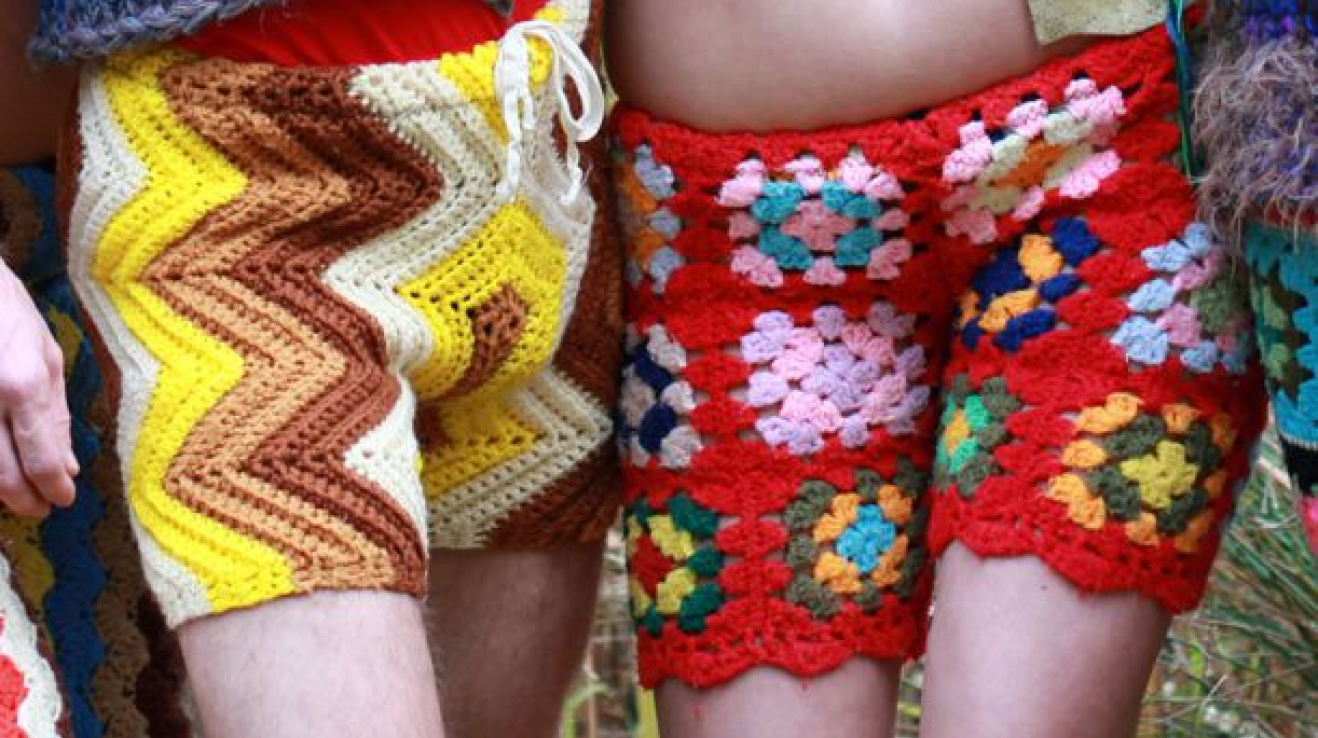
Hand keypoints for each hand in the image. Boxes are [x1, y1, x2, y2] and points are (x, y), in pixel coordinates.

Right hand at [0, 261, 75, 516]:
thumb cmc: (7, 315)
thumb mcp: (46, 356)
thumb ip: (55, 414)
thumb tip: (69, 466)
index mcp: (23, 385)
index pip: (41, 457)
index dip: (52, 488)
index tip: (62, 501)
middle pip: (1, 474)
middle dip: (23, 501)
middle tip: (38, 511)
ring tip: (17, 494)